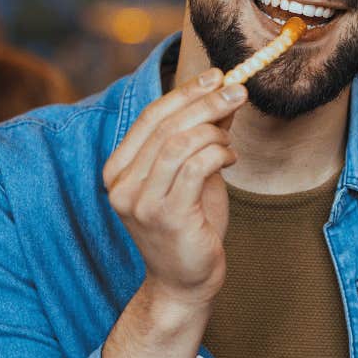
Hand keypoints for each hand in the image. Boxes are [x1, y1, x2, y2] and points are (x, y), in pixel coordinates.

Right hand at [101, 68, 246, 308]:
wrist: (185, 281)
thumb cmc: (189, 225)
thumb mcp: (193, 172)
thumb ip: (201, 136)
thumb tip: (223, 93)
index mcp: (118, 168)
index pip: (151, 117)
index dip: (185, 92)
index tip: (217, 76)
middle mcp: (121, 183)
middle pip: (165, 126)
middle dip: (206, 102)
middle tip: (238, 90)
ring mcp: (139, 201)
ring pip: (178, 144)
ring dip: (213, 131)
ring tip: (230, 139)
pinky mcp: (165, 216)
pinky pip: (194, 168)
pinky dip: (217, 154)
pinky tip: (229, 159)